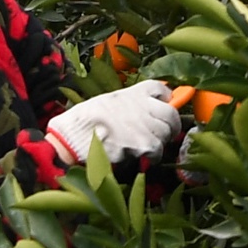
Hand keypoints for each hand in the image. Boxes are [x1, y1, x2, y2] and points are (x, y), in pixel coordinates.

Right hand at [44, 80, 187, 168]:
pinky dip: (151, 157)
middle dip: (171, 125)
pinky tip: (140, 156)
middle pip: (172, 115)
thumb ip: (131, 103)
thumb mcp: (110, 100)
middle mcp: (146, 106)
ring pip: (165, 135)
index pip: (163, 91)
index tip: (165, 105)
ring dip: (159, 142)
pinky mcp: (143, 145)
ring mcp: (146, 126)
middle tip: (165, 132)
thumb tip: (146, 110)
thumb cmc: (87, 117)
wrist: (76, 134)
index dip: (167, 99)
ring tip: (145, 145)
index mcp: (136, 92)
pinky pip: (156, 152)